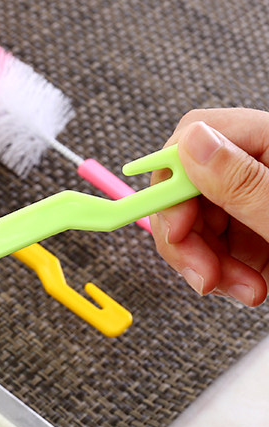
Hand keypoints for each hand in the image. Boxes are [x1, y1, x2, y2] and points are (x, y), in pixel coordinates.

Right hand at [151, 108, 268, 304]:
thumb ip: (243, 182)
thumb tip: (192, 145)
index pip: (198, 136)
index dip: (171, 179)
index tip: (168, 223)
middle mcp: (261, 166)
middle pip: (187, 187)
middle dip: (186, 237)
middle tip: (201, 276)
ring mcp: (257, 199)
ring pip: (196, 222)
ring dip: (205, 263)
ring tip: (240, 289)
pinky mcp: (256, 231)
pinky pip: (214, 247)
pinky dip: (221, 273)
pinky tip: (248, 287)